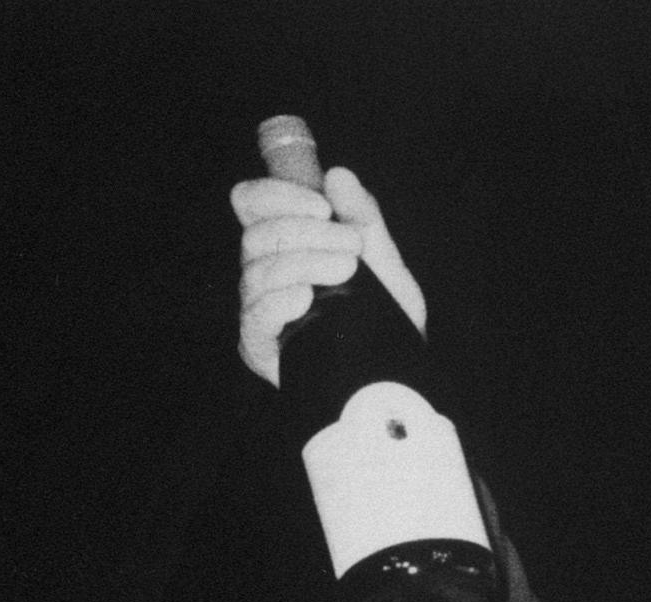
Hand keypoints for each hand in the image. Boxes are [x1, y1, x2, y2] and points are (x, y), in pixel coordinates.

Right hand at [230, 165, 427, 386]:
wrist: (398, 378)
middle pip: (257, 235)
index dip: (277, 195)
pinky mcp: (261, 346)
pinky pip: (255, 316)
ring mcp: (260, 309)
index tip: (321, 207)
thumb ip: (365, 219)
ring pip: (259, 272)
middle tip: (352, 247)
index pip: (251, 203)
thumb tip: (338, 175)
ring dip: (306, 263)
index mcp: (287, 244)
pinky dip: (279, 301)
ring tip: (348, 272)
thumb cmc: (387, 320)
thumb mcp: (386, 265)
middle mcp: (265, 272)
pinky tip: (306, 299)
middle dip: (307, 232)